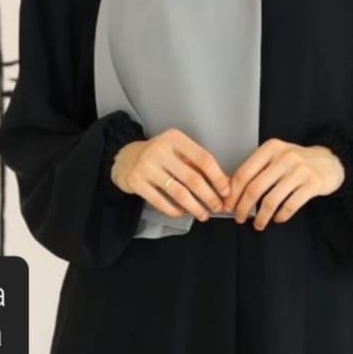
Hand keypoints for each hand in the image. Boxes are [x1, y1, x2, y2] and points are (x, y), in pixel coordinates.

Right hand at [111, 128, 231, 221]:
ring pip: (178, 192)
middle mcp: (160, 149)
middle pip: (192, 178)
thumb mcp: (177, 152)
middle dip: (209, 196)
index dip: (218, 177)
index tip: (226, 192)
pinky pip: (160, 201)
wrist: (125, 159)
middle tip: (217, 208)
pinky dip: (173, 210)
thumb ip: (197, 165)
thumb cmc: (159, 157)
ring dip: (194, 206)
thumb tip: (225, 184)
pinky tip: (182, 213)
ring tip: (203, 215)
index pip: (203, 159)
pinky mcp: (136, 181)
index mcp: (175, 138)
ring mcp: (146, 165)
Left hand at [222, 138, 344, 229]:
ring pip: (271, 200)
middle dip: (243, 208)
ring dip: (261, 217)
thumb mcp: (275, 157)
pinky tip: (277, 219)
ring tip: (258, 224)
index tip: (228, 206)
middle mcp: (284, 157)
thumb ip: (256, 170)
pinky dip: (281, 216)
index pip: (244, 173)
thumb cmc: (296, 162)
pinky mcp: (313, 183)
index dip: (233, 193)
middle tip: (239, 218)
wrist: (329, 161)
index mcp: (270, 148)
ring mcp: (300, 170)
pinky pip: (290, 206)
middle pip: (254, 188)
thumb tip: (231, 192)